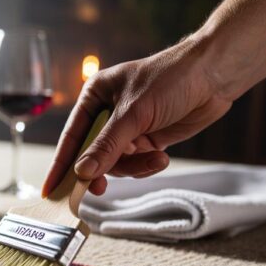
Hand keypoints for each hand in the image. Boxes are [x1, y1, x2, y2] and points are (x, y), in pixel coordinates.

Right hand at [42, 37, 232, 196]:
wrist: (215, 75)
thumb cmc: (171, 80)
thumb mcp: (133, 114)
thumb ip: (106, 147)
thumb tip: (82, 173)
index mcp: (95, 97)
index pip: (71, 137)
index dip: (61, 165)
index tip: (51, 190)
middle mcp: (107, 113)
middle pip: (93, 154)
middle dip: (103, 168)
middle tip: (99, 189)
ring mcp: (128, 128)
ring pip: (117, 162)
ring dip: (134, 166)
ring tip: (153, 158)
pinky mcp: (148, 139)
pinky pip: (137, 163)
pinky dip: (147, 164)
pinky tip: (161, 155)